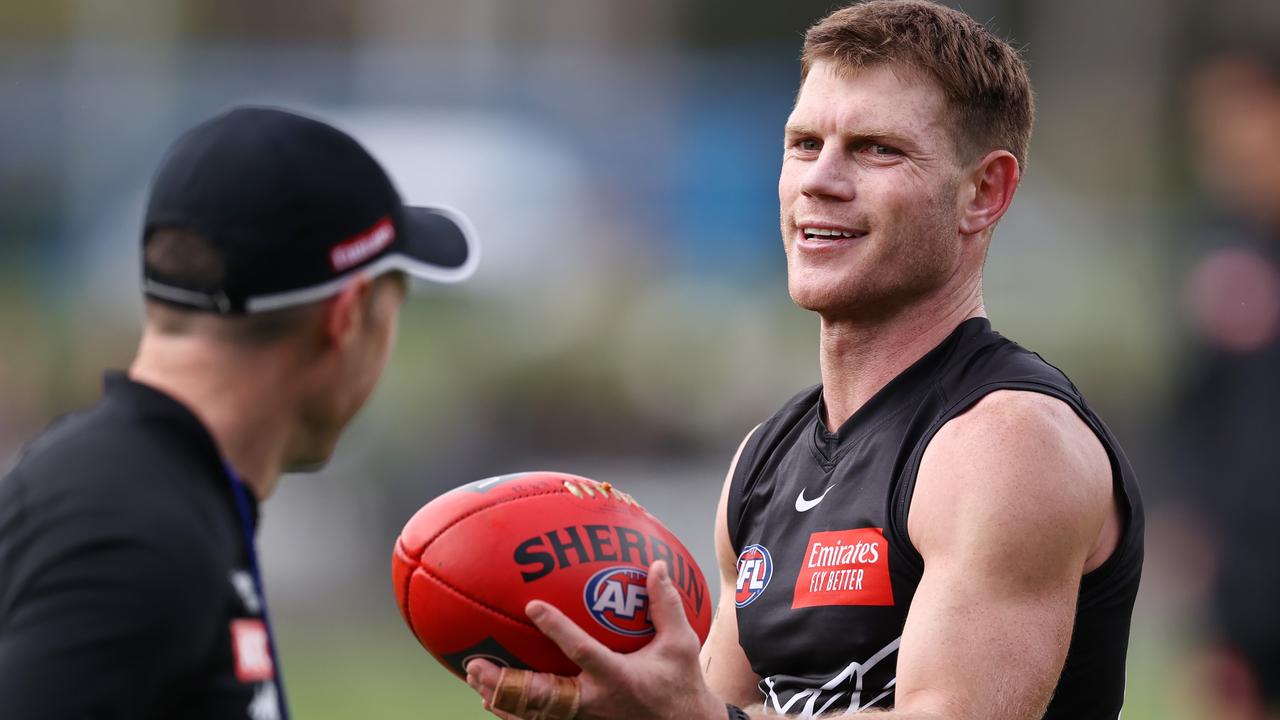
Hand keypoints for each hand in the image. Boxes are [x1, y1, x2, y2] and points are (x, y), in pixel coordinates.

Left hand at [466, 561, 726, 719]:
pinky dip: (513, 712)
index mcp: (616, 678)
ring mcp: (583, 719)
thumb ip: (667, 605)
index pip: (581, 651)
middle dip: (506, 681)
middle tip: (476, 663)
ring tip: (474, 677)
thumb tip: (658, 565)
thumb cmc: (681, 683)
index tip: (532, 606)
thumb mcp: (680, 644)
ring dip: (502, 696)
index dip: (557, 629)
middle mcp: (593, 702)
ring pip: (533, 713)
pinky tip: (491, 699)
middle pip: (540, 695)